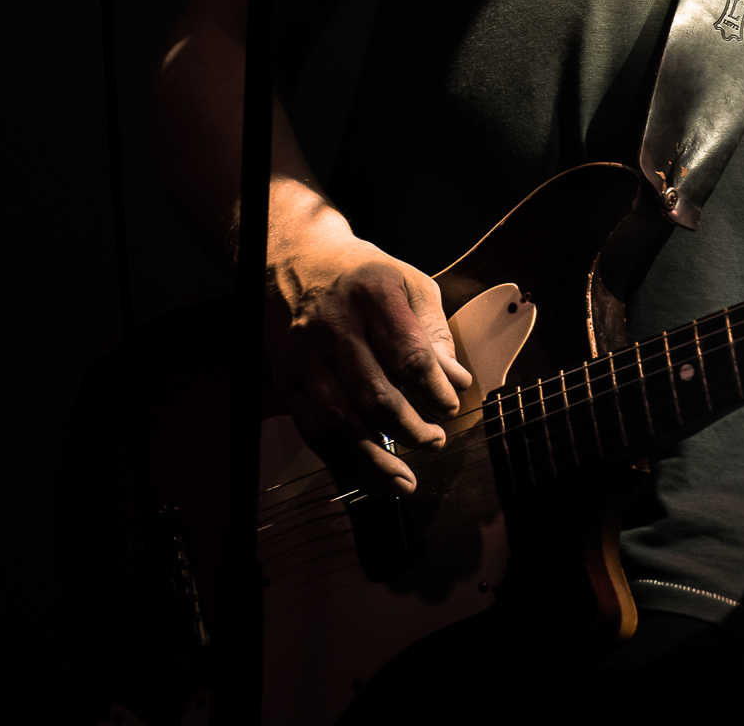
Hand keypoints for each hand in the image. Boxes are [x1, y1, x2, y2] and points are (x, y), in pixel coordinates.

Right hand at [265, 214, 472, 494]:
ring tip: (407, 482)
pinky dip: (342, 463)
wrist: (297, 261)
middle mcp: (334, 327)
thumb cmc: (363, 276)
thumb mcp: (408, 284)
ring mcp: (305, 356)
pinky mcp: (286, 381)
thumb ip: (434, 332)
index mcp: (372, 296)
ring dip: (376, 461)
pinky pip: (313, 433)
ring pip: (340, 423)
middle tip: (435, 442)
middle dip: (411, 430)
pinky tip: (368, 478)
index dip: (435, 389)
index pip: (408, 354)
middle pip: (374, 395)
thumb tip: (457, 382)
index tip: (452, 407)